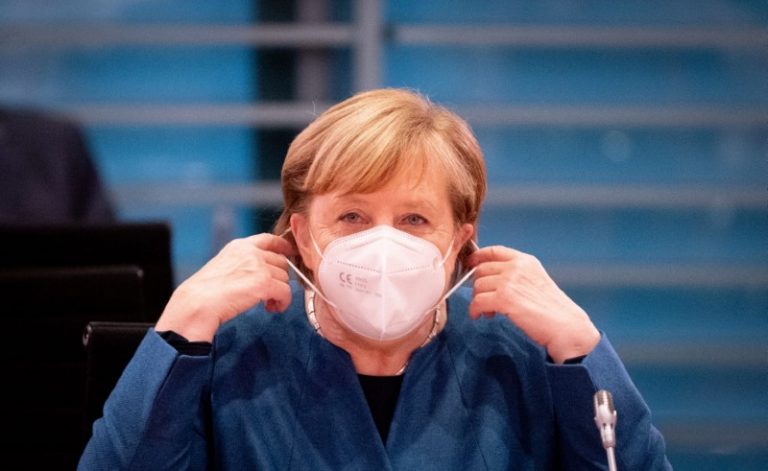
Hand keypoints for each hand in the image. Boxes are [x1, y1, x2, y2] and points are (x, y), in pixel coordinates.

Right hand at [155, 234, 293, 341]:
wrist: (197, 303)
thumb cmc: (205, 291)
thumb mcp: (223, 265)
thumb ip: (243, 262)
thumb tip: (261, 271)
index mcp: (239, 246)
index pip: (269, 239)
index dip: (282, 246)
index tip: (289, 253)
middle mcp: (251, 252)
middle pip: (281, 262)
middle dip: (279, 278)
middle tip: (270, 293)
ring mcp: (258, 266)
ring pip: (284, 278)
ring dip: (279, 292)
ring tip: (267, 303)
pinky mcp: (264, 283)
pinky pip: (285, 292)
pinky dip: (282, 302)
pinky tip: (272, 308)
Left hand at [465, 246, 599, 363]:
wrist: (565, 326)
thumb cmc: (552, 308)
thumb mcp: (536, 280)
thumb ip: (516, 274)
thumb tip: (489, 276)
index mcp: (525, 261)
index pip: (494, 250)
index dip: (478, 256)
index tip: (470, 264)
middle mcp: (517, 267)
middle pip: (481, 269)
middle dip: (478, 285)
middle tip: (484, 300)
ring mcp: (510, 281)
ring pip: (478, 286)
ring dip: (478, 300)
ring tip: (489, 312)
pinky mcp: (504, 298)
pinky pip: (478, 301)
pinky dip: (475, 310)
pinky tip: (480, 316)